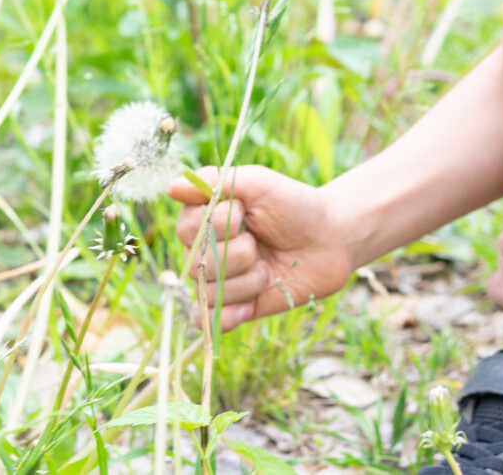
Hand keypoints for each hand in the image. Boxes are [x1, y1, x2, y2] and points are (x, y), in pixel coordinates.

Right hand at [168, 165, 359, 329]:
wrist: (330, 240)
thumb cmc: (294, 205)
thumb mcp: (258, 183)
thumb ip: (215, 181)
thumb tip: (171, 187)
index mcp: (204, 217)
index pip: (186, 228)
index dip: (218, 224)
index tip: (245, 212)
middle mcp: (204, 250)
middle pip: (196, 264)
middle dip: (236, 253)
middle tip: (259, 241)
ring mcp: (219, 280)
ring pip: (209, 291)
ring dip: (245, 280)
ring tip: (267, 267)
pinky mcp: (236, 307)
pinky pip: (212, 321)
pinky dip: (228, 315)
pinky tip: (250, 305)